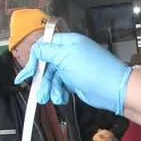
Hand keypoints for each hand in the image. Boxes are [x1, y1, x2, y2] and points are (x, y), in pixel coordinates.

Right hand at [14, 33, 131, 114]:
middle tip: (36, 91)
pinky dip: (59, 92)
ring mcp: (73, 68)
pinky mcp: (76, 81)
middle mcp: (70, 53)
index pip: (45, 45)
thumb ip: (47, 52)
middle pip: (47, 64)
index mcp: (68, 42)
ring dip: (49, 88)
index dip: (35, 58)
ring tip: (48, 98)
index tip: (28, 72)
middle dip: (41, 78)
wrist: (113, 89)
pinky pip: (61, 86)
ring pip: (53, 77)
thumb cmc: (92, 70)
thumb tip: (35, 49)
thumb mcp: (65, 58)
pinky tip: (61, 98)